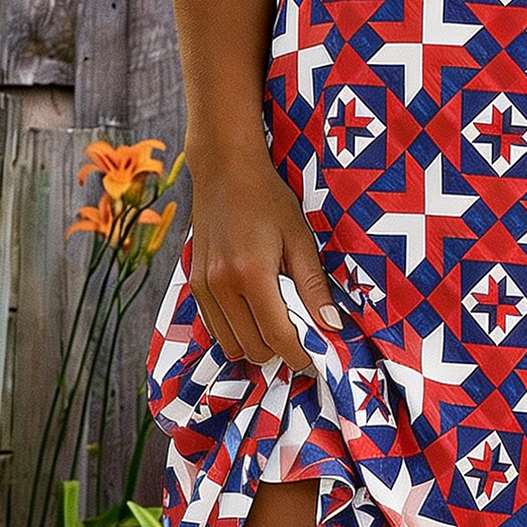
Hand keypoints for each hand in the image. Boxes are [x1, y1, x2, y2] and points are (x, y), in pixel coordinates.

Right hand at [186, 139, 341, 369]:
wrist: (224, 170)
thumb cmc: (268, 199)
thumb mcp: (299, 237)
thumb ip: (314, 285)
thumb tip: (332, 326)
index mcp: (252, 274)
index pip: (278, 337)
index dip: (301, 355)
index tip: (318, 356)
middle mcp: (221, 286)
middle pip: (253, 348)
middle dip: (280, 351)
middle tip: (302, 337)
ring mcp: (203, 287)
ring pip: (231, 344)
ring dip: (256, 343)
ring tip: (279, 322)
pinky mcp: (194, 284)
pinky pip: (215, 327)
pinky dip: (237, 330)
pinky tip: (255, 310)